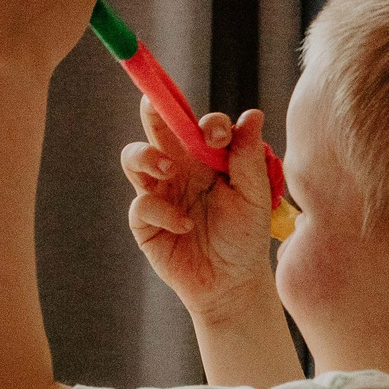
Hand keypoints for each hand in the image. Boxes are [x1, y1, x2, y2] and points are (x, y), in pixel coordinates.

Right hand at [123, 101, 276, 319]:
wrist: (232, 283)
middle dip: (153, 111)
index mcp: (206, 157)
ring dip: (146, 156)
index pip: (196, 124)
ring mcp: (159, 192)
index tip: (215, 136)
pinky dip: (162, 212)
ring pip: (134, 157)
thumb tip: (252, 114)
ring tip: (168, 170)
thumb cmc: (245, 237)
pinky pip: (141, 204)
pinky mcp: (145, 222)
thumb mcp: (253, 196)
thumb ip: (248, 157)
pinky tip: (185, 226)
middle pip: (157, 128)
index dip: (203, 122)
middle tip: (152, 104)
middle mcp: (179, 168)